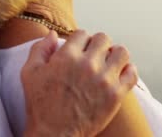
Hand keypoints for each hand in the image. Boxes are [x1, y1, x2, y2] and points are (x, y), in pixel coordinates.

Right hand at [21, 30, 137, 136]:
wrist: (55, 136)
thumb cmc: (40, 106)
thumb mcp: (29, 74)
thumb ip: (40, 49)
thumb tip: (52, 34)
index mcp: (66, 57)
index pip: (82, 34)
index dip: (80, 41)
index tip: (80, 51)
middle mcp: (87, 64)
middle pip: (103, 38)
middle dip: (98, 45)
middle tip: (95, 56)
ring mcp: (104, 80)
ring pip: (121, 52)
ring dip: (115, 55)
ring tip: (109, 63)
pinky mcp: (116, 95)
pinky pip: (132, 73)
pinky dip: (128, 71)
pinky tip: (119, 75)